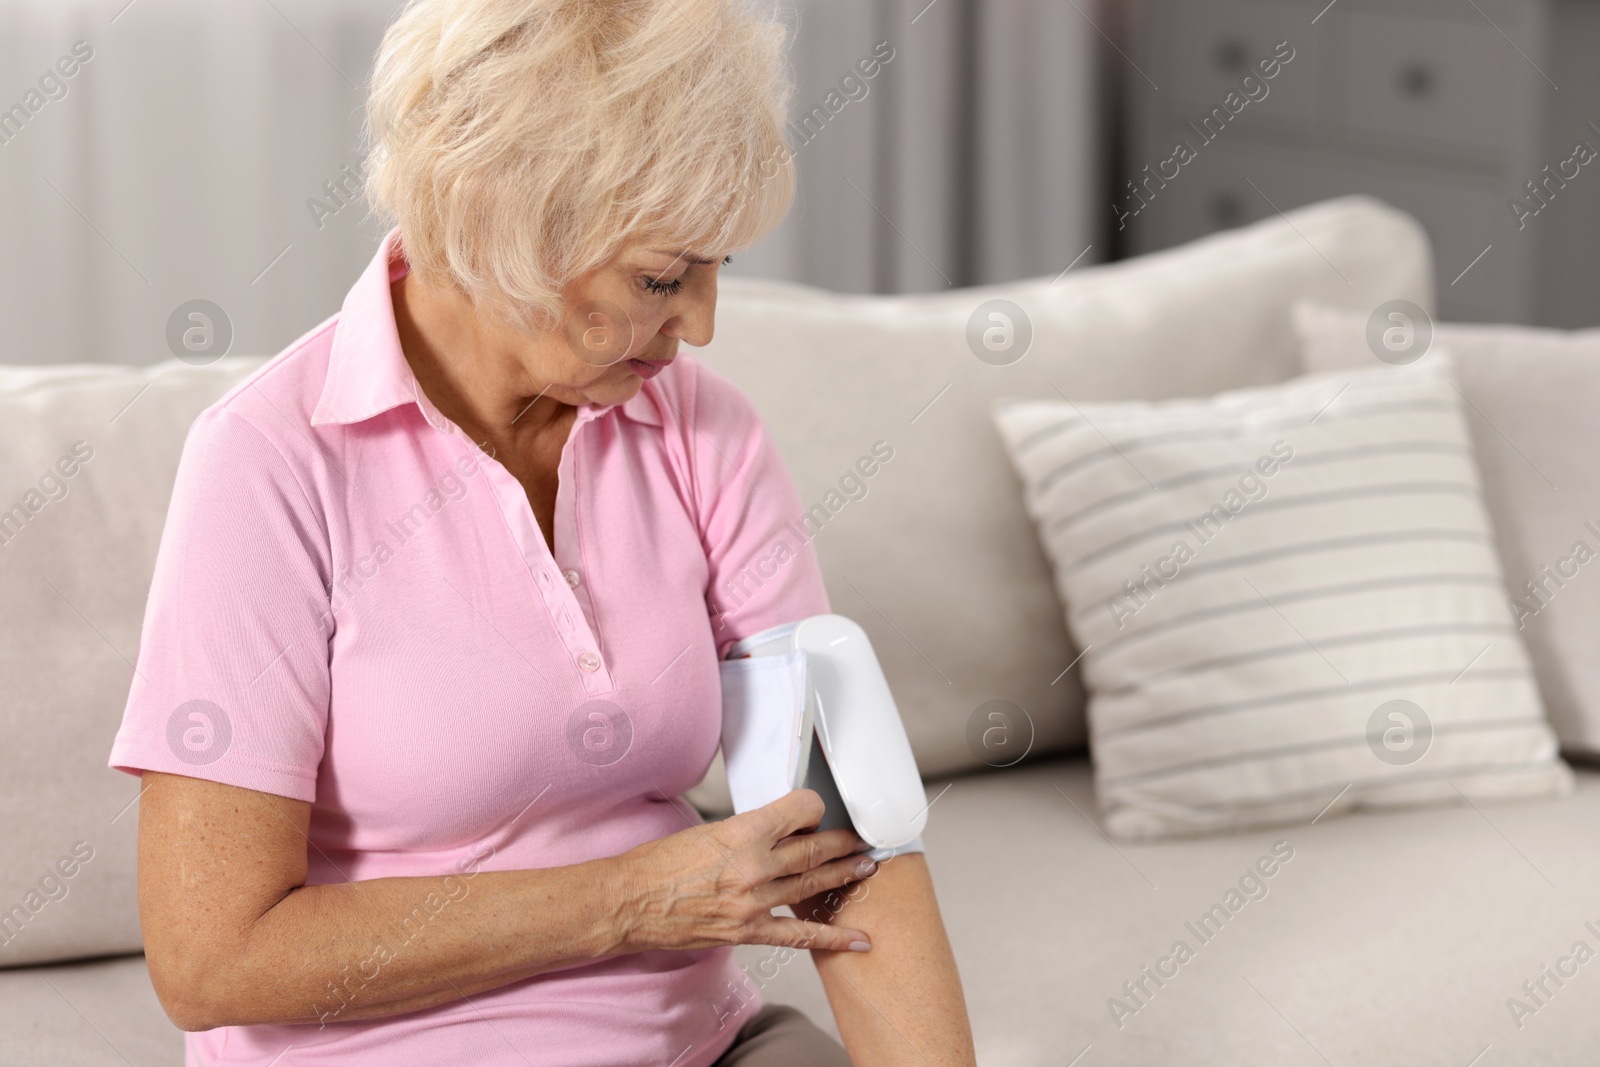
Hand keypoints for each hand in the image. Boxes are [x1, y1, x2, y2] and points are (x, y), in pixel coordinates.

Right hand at [603, 789, 876, 954]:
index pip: (800, 811)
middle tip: (860, 837)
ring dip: (843, 875)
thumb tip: (777, 829)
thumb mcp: (707, 830)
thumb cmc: (660, 864)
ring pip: (812, 886)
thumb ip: (747, 830)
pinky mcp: (748, 931)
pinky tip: (857, 939)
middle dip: (841, 842)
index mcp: (742, 833)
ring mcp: (753, 903)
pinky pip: (798, 935)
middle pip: (813, 850)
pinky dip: (831, 937)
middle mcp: (753, 867)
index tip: (820, 809)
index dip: (815, 807)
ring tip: (866, 867)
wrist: (630, 902)